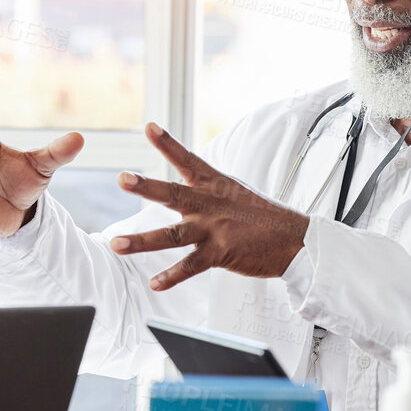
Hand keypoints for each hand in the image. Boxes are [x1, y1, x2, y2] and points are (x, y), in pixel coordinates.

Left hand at [111, 123, 309, 289]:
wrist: (293, 239)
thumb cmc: (263, 216)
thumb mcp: (234, 192)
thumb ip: (208, 188)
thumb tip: (188, 180)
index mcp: (215, 186)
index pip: (188, 160)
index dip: (168, 143)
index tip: (149, 127)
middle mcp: (210, 205)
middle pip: (173, 194)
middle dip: (146, 187)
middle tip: (122, 178)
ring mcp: (214, 229)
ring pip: (172, 235)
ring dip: (142, 240)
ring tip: (117, 245)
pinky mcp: (221, 253)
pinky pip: (191, 266)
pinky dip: (171, 277)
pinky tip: (154, 283)